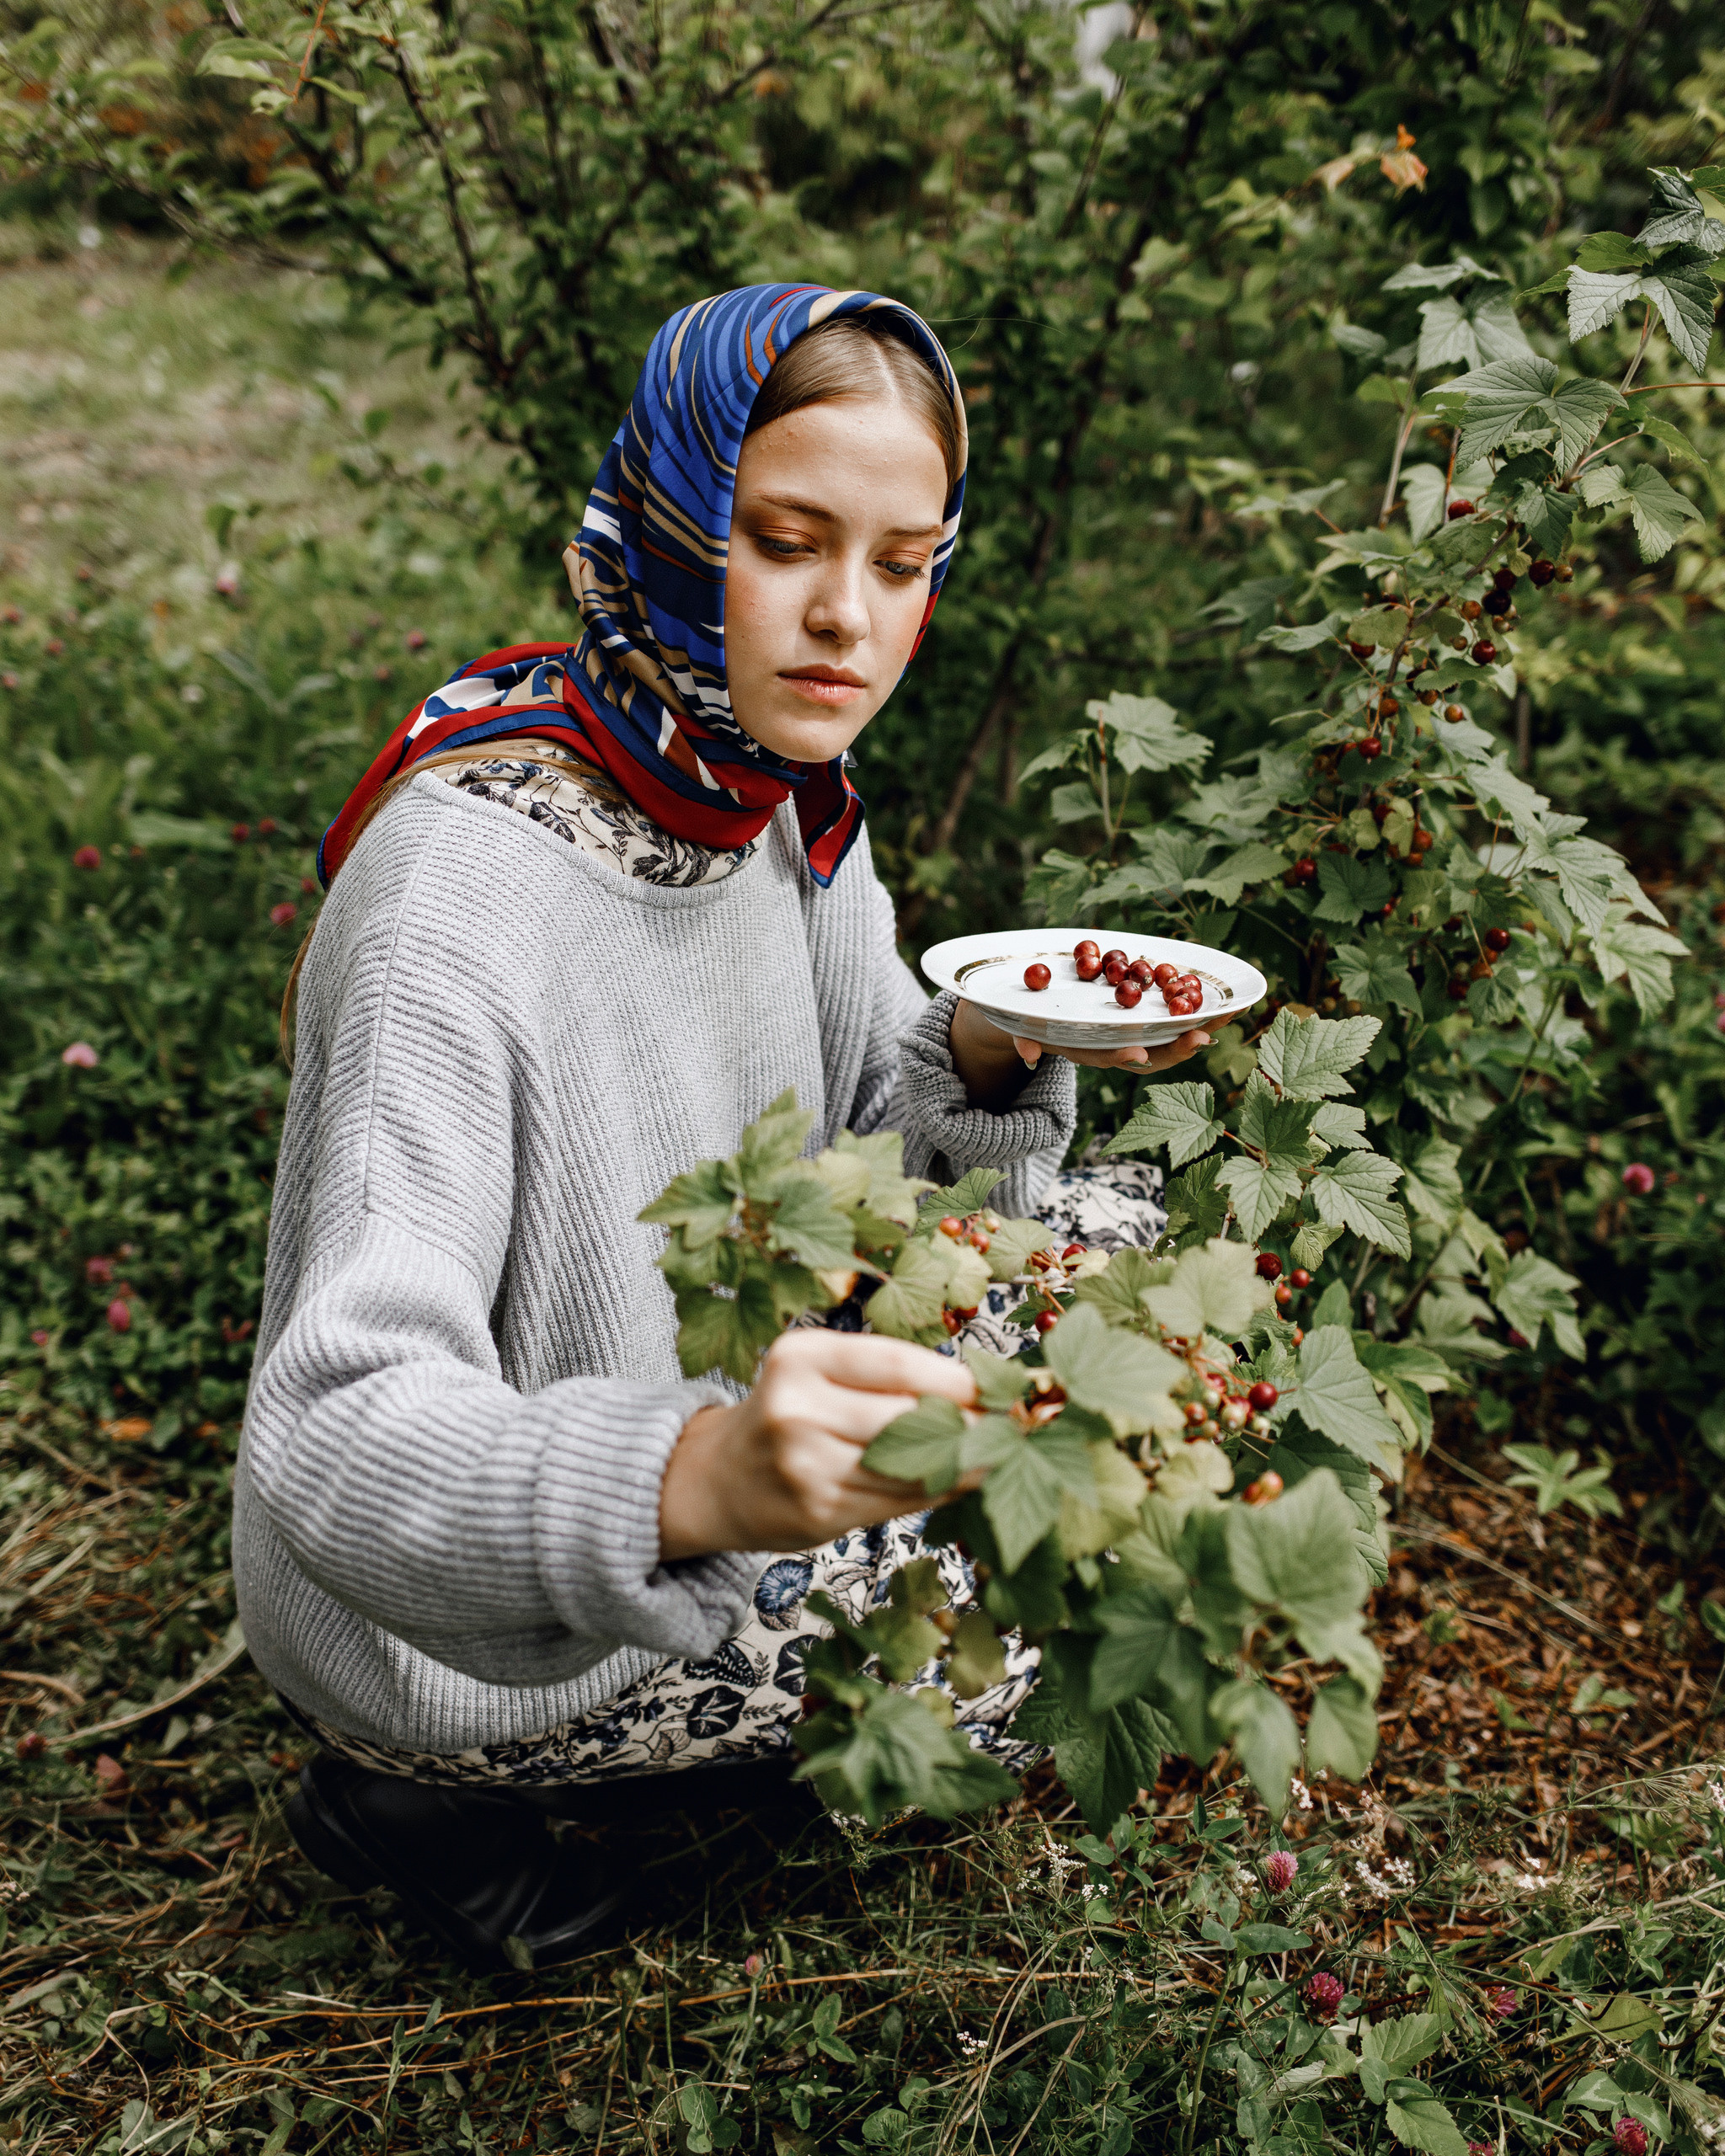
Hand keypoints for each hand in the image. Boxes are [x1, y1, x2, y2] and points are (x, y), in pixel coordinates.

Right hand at [659, 1330, 977, 1561]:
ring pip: (909, 1468)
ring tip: (998, 1458)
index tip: (1002, 1390)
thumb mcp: (820, 1372)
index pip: (898, 1364)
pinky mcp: (818, 1513)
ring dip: (964, 1466)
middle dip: (970, 1426)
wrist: (717, 1479)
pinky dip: (937, 1493)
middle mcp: (797, 1408)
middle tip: (1013, 1427)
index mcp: (801, 1357)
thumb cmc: (787, 1413)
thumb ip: (886, 1377)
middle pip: (910, 1418)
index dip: (959, 1381)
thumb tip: (982, 1392)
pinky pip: (897, 1503)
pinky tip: (960, 1483)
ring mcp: (805, 1466)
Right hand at [948, 995, 1211, 1109]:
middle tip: (1201, 1038)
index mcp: (1085, 1048)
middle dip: (1175, 1048)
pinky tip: (1224, 998)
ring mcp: (1128, 1032)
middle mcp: (1111, 1045)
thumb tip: (1026, 1055)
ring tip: (1224, 1017)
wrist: (1030, 1008)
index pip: (1106, 1056)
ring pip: (1167, 1037)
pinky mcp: (1140, 1017)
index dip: (1123, 1056)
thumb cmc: (1023, 1015)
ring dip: (1195, 1029)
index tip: (1140, 1055)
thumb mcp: (1018, 1024)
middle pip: (1149, 1054)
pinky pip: (1172, 1016)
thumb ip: (1022, 1038)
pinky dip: (1197, 1009)